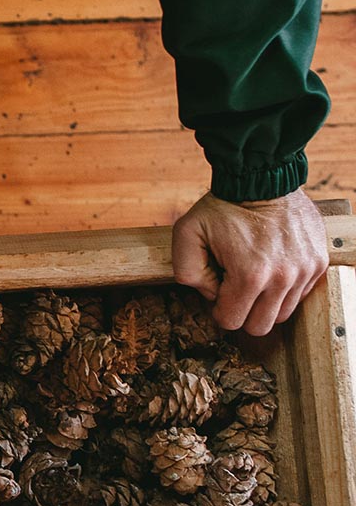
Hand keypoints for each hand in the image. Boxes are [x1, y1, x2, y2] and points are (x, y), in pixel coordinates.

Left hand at [171, 188, 327, 335]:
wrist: (262, 179)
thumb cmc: (222, 208)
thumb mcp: (186, 235)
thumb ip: (187, 273)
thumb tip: (211, 295)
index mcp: (249, 275)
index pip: (232, 322)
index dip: (220, 311)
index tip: (218, 292)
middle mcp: (282, 277)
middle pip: (260, 326)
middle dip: (243, 313)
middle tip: (234, 290)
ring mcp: (304, 270)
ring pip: (282, 314)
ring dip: (265, 303)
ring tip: (253, 278)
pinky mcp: (318, 262)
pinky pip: (300, 294)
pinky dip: (284, 290)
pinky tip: (271, 269)